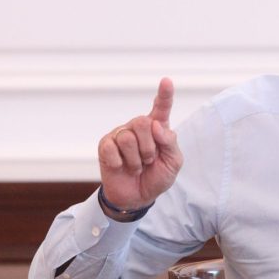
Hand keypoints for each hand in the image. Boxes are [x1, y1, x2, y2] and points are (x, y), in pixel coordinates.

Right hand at [98, 78, 183, 214]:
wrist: (138, 197)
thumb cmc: (157, 176)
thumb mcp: (173, 162)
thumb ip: (170, 142)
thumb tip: (157, 125)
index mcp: (157, 128)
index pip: (161, 108)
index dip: (164, 95)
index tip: (166, 80)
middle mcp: (137, 127)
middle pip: (142, 122)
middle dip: (149, 147)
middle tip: (148, 161)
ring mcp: (120, 135)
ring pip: (127, 138)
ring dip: (135, 159)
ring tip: (136, 167)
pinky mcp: (105, 146)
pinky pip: (112, 149)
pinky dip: (120, 163)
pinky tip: (122, 167)